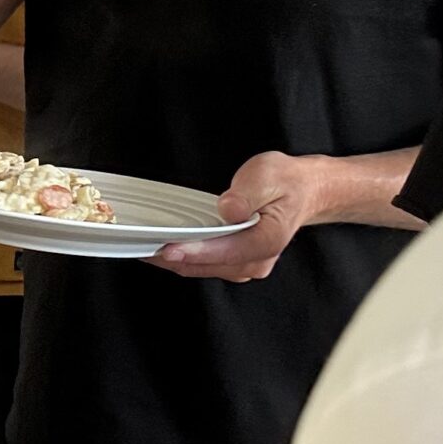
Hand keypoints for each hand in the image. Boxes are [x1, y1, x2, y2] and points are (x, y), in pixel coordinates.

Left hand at [148, 151, 327, 282]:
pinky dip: (182, 258)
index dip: (194, 251)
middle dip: (173, 259)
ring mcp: (246, 265)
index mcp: (268, 240)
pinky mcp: (235, 262)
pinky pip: (204, 265)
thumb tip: (229, 210)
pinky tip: (162, 248)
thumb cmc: (285, 183)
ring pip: (202, 269)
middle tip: (140, 247)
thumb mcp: (269, 174)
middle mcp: (257, 260)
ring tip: (143, 249)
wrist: (302, 192)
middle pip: (207, 265)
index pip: (225, 251)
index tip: (167, 248)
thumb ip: (249, 192)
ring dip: (173, 261)